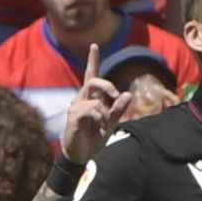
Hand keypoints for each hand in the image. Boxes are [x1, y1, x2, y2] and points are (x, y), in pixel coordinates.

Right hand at [63, 44, 132, 163]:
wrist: (82, 155)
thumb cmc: (94, 138)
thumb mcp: (111, 123)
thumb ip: (119, 109)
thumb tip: (129, 94)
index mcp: (91, 98)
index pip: (91, 76)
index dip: (92, 61)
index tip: (94, 45)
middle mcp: (82, 98)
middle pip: (94, 81)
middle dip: (108, 86)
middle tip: (117, 95)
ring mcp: (76, 106)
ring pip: (95, 99)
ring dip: (105, 112)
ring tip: (102, 125)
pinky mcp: (73, 115)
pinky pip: (91, 110)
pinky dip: (99, 118)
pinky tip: (97, 127)